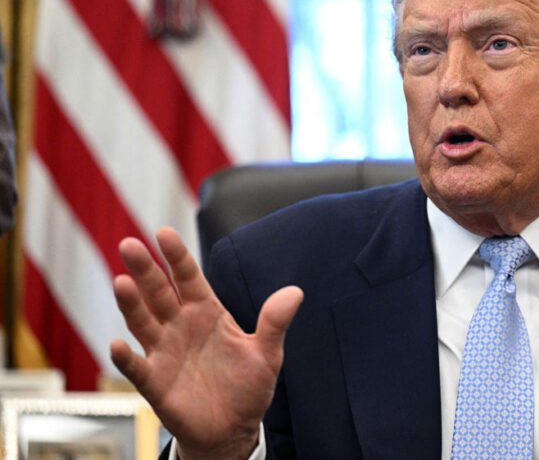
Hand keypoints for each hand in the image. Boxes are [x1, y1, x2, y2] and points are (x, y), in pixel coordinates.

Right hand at [110, 228, 302, 459]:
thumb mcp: (267, 354)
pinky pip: (137, 367)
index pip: (190, 279)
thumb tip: (296, 292)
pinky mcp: (155, 382)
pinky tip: (118, 345)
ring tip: (122, 282)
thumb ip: (274, 322)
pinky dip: (127, 357)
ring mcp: (165, 352)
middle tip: (129, 244)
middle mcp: (181, 326)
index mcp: (208, 313)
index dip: (177, 257)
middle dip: (145, 270)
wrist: (233, 429)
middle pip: (159, 293)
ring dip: (131, 304)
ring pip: (143, 322)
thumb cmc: (248, 387)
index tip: (164, 233)